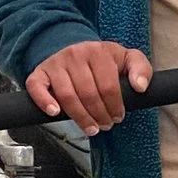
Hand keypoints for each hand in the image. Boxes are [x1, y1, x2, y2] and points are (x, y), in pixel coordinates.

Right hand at [28, 40, 152, 133]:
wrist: (77, 50)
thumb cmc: (105, 61)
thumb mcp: (128, 59)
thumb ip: (141, 69)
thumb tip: (140, 87)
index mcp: (98, 52)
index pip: (108, 86)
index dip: (114, 106)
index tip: (118, 117)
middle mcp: (75, 55)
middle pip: (88, 93)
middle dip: (99, 115)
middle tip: (106, 125)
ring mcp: (55, 63)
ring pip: (66, 96)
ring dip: (80, 117)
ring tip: (91, 128)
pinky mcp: (39, 72)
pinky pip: (36, 87)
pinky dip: (44, 101)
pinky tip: (55, 113)